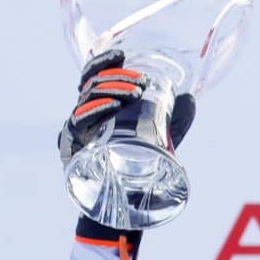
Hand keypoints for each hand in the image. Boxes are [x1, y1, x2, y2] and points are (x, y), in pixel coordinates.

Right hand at [57, 49, 195, 166]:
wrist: (125, 203)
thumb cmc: (138, 169)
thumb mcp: (161, 141)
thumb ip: (174, 121)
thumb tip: (190, 99)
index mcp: (97, 108)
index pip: (92, 76)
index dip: (103, 62)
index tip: (122, 55)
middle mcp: (83, 116)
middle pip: (92, 84)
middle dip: (119, 78)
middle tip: (143, 84)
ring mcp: (75, 132)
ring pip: (86, 98)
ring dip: (112, 90)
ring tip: (136, 94)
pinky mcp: (70, 148)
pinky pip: (78, 122)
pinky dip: (96, 110)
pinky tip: (113, 107)